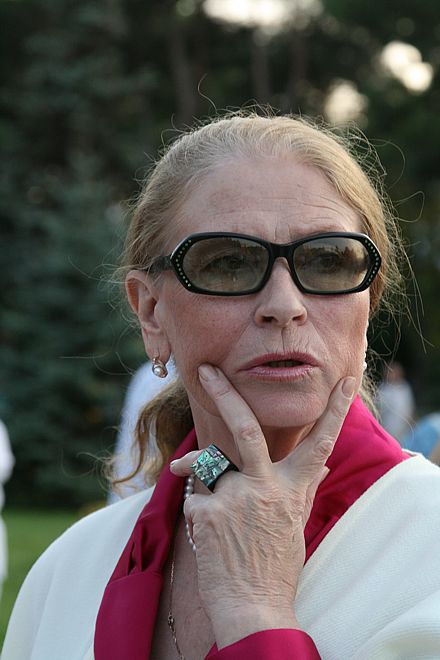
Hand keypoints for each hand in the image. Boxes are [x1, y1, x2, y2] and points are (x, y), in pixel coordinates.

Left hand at [170, 365, 354, 647]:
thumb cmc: (277, 566)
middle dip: (224, 393)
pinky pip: (196, 494)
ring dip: (200, 474)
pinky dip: (199, 507)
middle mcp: (266, 487)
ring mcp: (236, 498)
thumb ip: (303, 489)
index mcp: (293, 489)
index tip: (346, 383)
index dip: (336, 412)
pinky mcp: (208, 513)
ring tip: (203, 496)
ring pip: (208, 464)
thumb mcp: (297, 524)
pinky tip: (209, 533)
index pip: (321, 444)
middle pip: (244, 429)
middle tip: (206, 369)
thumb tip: (323, 466)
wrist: (253, 608)